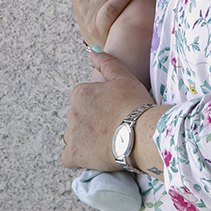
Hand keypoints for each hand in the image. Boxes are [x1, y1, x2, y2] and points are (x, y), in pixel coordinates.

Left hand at [63, 51, 156, 170]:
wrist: (141, 134)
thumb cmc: (135, 104)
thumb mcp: (124, 77)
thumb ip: (106, 62)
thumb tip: (93, 51)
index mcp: (80, 93)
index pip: (83, 98)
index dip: (99, 105)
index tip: (113, 111)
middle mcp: (72, 112)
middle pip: (79, 117)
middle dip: (92, 121)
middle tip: (113, 126)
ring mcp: (71, 135)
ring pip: (74, 136)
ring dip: (86, 139)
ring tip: (107, 142)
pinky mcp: (74, 155)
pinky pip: (70, 158)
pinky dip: (79, 158)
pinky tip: (94, 156)